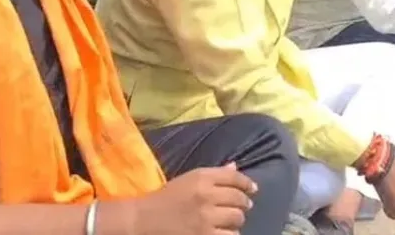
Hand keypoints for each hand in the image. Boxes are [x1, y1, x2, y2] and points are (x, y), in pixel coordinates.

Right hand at [130, 164, 255, 233]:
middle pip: (239, 199)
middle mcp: (207, 195)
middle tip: (242, 208)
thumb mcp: (188, 180)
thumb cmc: (165, 199)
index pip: (235, 177)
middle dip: (243, 204)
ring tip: (232, 222)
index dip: (247, 184)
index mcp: (202, 177)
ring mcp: (206, 218)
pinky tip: (224, 233)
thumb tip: (235, 166)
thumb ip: (214, 175)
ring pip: (237, 219)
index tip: (252, 190)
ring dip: (237, 221)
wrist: (142, 221)